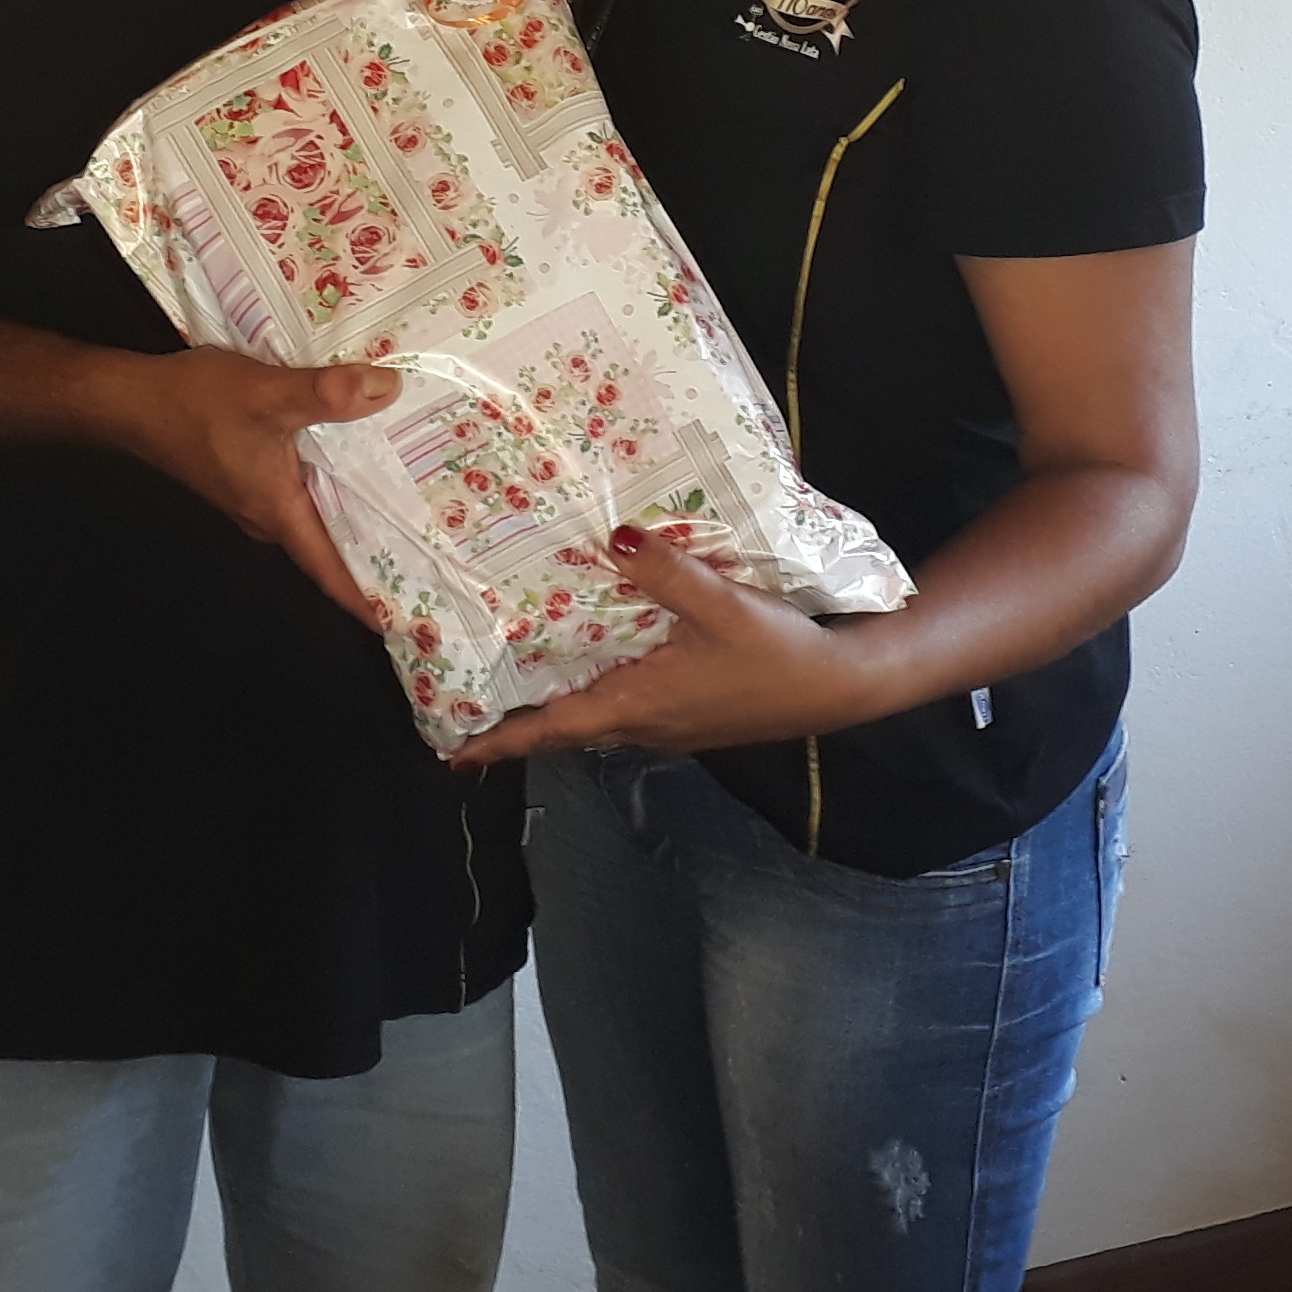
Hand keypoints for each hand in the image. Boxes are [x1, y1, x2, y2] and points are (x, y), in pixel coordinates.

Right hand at [94, 346, 395, 625]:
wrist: (130, 400)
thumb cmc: (194, 406)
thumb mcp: (268, 394)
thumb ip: (327, 393)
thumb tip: (389, 390)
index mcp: (278, 513)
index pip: (330, 571)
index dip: (367, 597)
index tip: (407, 619)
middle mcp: (267, 516)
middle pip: (327, 549)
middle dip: (373, 557)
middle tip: (427, 560)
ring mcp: (252, 497)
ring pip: (313, 518)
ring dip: (352, 519)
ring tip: (407, 512)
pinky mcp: (244, 475)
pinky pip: (298, 493)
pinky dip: (329, 488)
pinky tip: (354, 461)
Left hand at [451, 526, 905, 765]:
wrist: (841, 685)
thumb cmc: (778, 653)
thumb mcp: (721, 604)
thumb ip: (666, 572)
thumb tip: (613, 539)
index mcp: (636, 704)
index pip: (550, 730)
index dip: (499, 742)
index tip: (451, 752)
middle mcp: (643, 725)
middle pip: (564, 731)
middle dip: (517, 725)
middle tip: (469, 708)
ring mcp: (669, 727)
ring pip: (595, 722)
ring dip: (556, 711)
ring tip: (518, 685)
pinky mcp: (691, 717)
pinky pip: (625, 711)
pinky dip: (595, 698)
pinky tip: (598, 665)